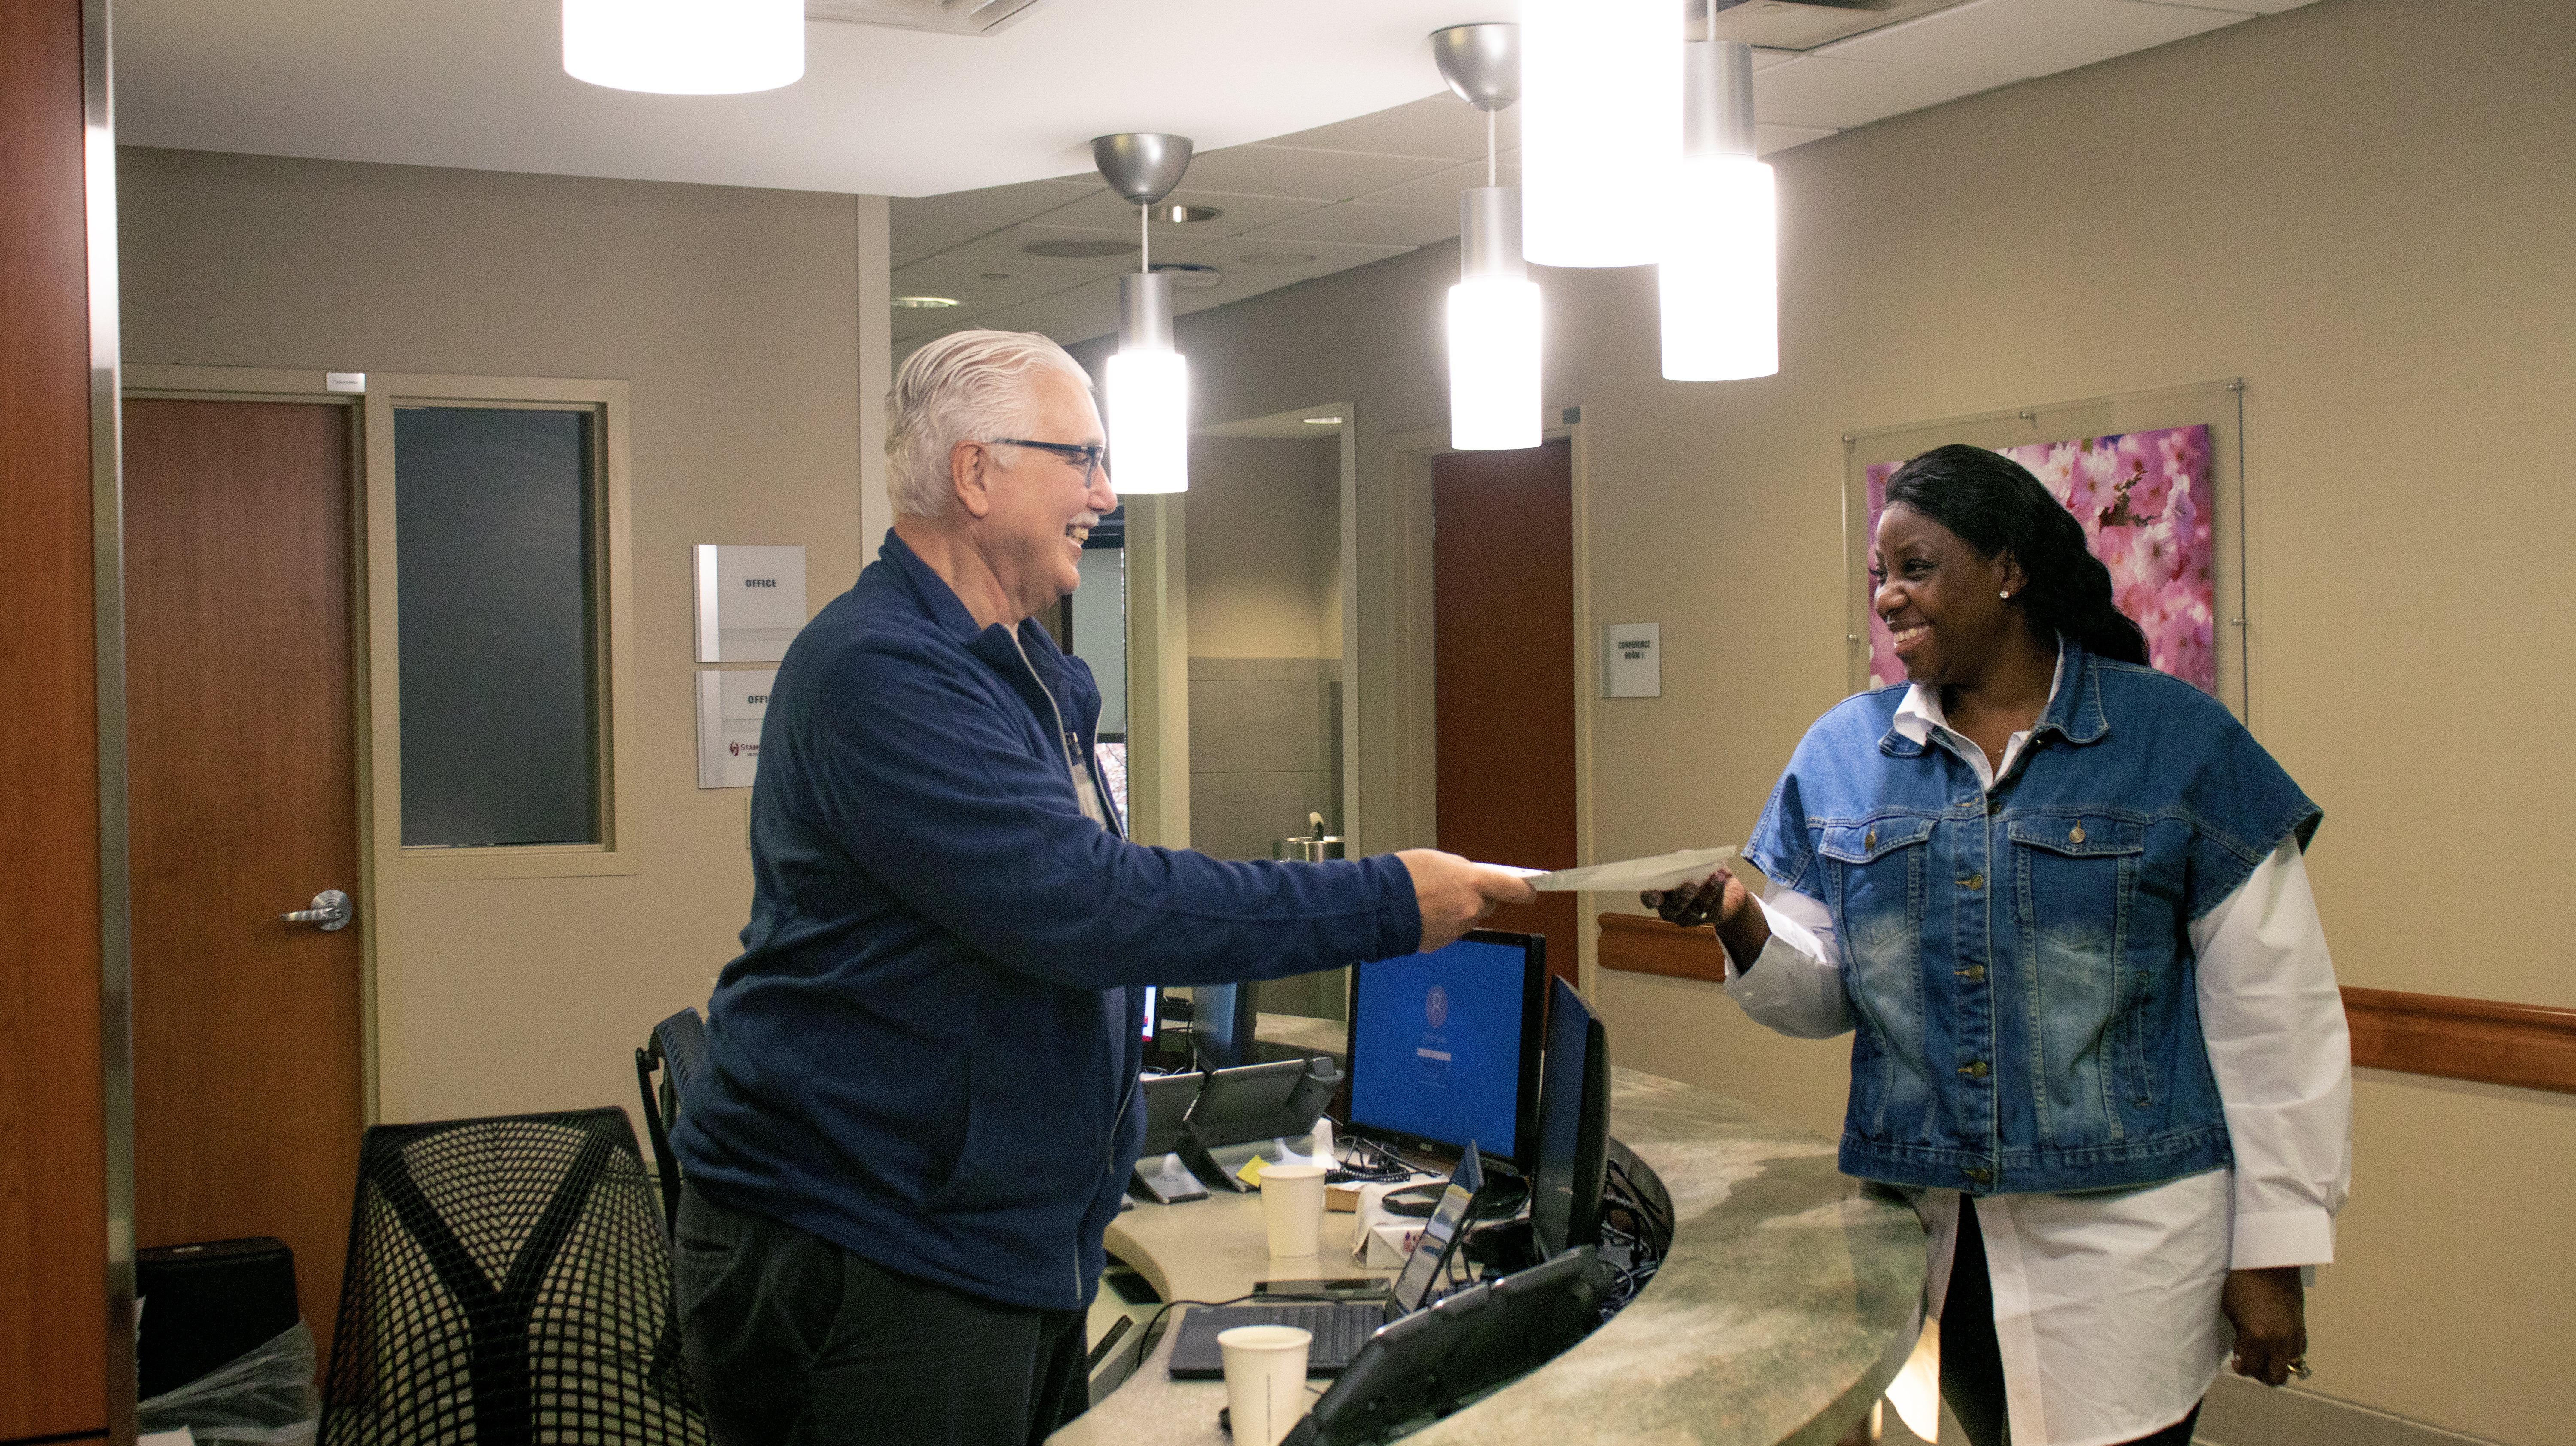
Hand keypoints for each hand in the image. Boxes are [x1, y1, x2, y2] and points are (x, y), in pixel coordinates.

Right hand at [1397, 849, 1537, 952]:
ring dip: (1456, 911)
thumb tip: (1470, 876)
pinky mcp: (1443, 943)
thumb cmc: (1404, 877)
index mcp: (1474, 883)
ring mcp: (1458, 928)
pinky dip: (1440, 923)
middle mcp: (1472, 908)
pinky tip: (1423, 914)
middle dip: (1475, 898)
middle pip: (1486, 905)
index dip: (1524, 890)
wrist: (1379, 906)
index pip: (1513, 888)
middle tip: (1452, 889)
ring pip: (1467, 918)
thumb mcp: (1437, 859)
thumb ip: (1461, 869)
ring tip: (1429, 901)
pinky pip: (1449, 931)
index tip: (1529, 891)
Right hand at [1642, 865, 1768, 969]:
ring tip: (1713, 877)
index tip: (1656, 894)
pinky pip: (1713, 905)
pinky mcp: (1710, 917)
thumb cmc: (1698, 873)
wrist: (1724, 887)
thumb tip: (1685, 857)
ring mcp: (1690, 917)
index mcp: (1661, 896)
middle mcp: (1672, 910)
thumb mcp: (1689, 863)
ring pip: (1695, 907)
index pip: (1649, 900)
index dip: (1649, 898)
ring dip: (1705, 891)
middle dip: (1682, 896)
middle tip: (1691, 886)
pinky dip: (1717, 889)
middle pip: (1673, 907)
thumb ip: (1684, 860)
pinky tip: (1720, 878)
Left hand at [2222, 1267, 2308, 1386]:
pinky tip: (2276, 1342)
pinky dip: (2288, 1352)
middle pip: (2277, 1378)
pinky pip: (2299, 1350)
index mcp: (2257, 1336)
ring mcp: (2294, 1334)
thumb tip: (2243, 1353)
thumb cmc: (2242, 1281)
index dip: (2240, 1368)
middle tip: (2252, 1362)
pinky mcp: (2302, 1326)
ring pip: (2291, 1366)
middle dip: (2262, 1374)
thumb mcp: (2232, 1311)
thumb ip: (2240, 1337)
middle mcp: (2279, 1340)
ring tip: (2264, 1352)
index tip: (2236, 1362)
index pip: (2250, 1369)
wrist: (2269, 1261)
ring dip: (2277, 1364)